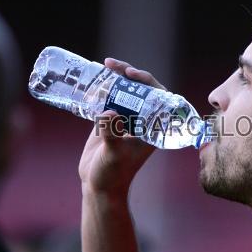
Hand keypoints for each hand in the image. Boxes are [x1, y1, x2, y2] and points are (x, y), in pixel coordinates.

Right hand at [78, 58, 166, 196]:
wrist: (98, 186)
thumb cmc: (112, 175)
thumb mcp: (113, 154)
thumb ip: (112, 133)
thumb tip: (108, 112)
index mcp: (153, 128)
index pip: (158, 98)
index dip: (148, 82)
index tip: (132, 74)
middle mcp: (142, 121)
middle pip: (141, 90)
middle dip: (129, 74)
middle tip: (112, 64)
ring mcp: (126, 120)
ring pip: (125, 93)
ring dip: (116, 78)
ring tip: (104, 66)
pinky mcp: (110, 122)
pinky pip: (109, 100)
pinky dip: (103, 89)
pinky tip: (94, 79)